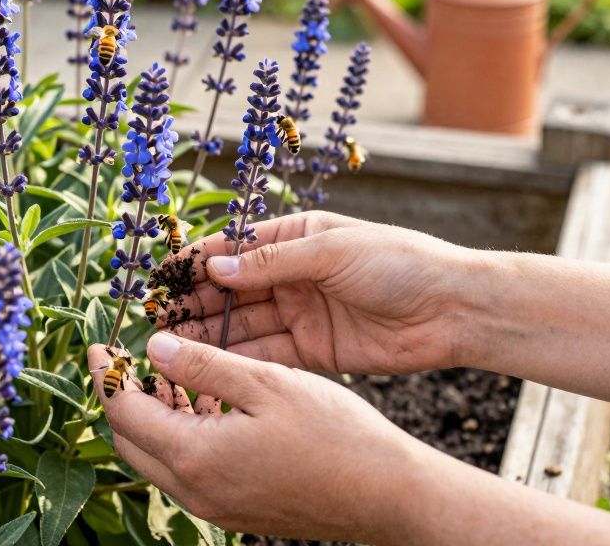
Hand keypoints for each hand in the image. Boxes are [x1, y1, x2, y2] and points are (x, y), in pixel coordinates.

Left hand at [88, 334, 424, 541]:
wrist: (387, 496)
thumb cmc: (336, 434)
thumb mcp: (266, 383)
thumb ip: (203, 365)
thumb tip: (153, 346)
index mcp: (196, 457)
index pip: (125, 412)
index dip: (107, 375)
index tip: (99, 344)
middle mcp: (196, 491)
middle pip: (130, 441)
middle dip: (121, 397)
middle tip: (126, 358)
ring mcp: (214, 506)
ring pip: (157, 458)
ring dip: (152, 415)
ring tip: (167, 371)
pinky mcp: (235, 509)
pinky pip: (187, 471)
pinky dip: (180, 435)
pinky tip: (204, 403)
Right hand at [163, 211, 481, 374]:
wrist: (454, 309)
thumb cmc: (400, 262)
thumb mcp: (331, 251)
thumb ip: (271, 262)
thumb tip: (214, 267)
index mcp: (294, 238)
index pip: (231, 248)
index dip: (194, 263)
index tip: (159, 279)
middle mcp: (291, 276)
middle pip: (230, 291)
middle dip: (193, 305)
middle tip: (155, 322)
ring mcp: (300, 315)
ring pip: (243, 326)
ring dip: (209, 336)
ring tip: (170, 348)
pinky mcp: (313, 352)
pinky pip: (266, 357)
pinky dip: (238, 363)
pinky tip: (207, 370)